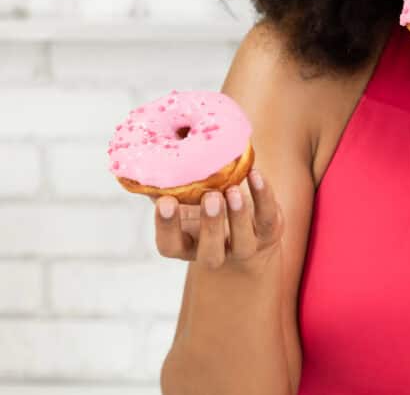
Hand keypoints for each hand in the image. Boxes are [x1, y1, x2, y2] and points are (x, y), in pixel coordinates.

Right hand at [150, 167, 283, 272]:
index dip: (167, 228)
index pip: (170, 246)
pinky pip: (268, 219)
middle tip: (209, 197)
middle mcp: (214, 252)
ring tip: (232, 189)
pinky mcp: (268, 233)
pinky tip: (255, 174)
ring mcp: (244, 246)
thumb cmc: (203, 207)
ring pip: (242, 242)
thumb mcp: (183, 199)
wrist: (248, 230)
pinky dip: (263, 197)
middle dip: (210, 226)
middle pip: (210, 254)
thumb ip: (164, 184)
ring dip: (238, 216)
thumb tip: (141, 155)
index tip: (166, 202)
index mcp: (186, 245)